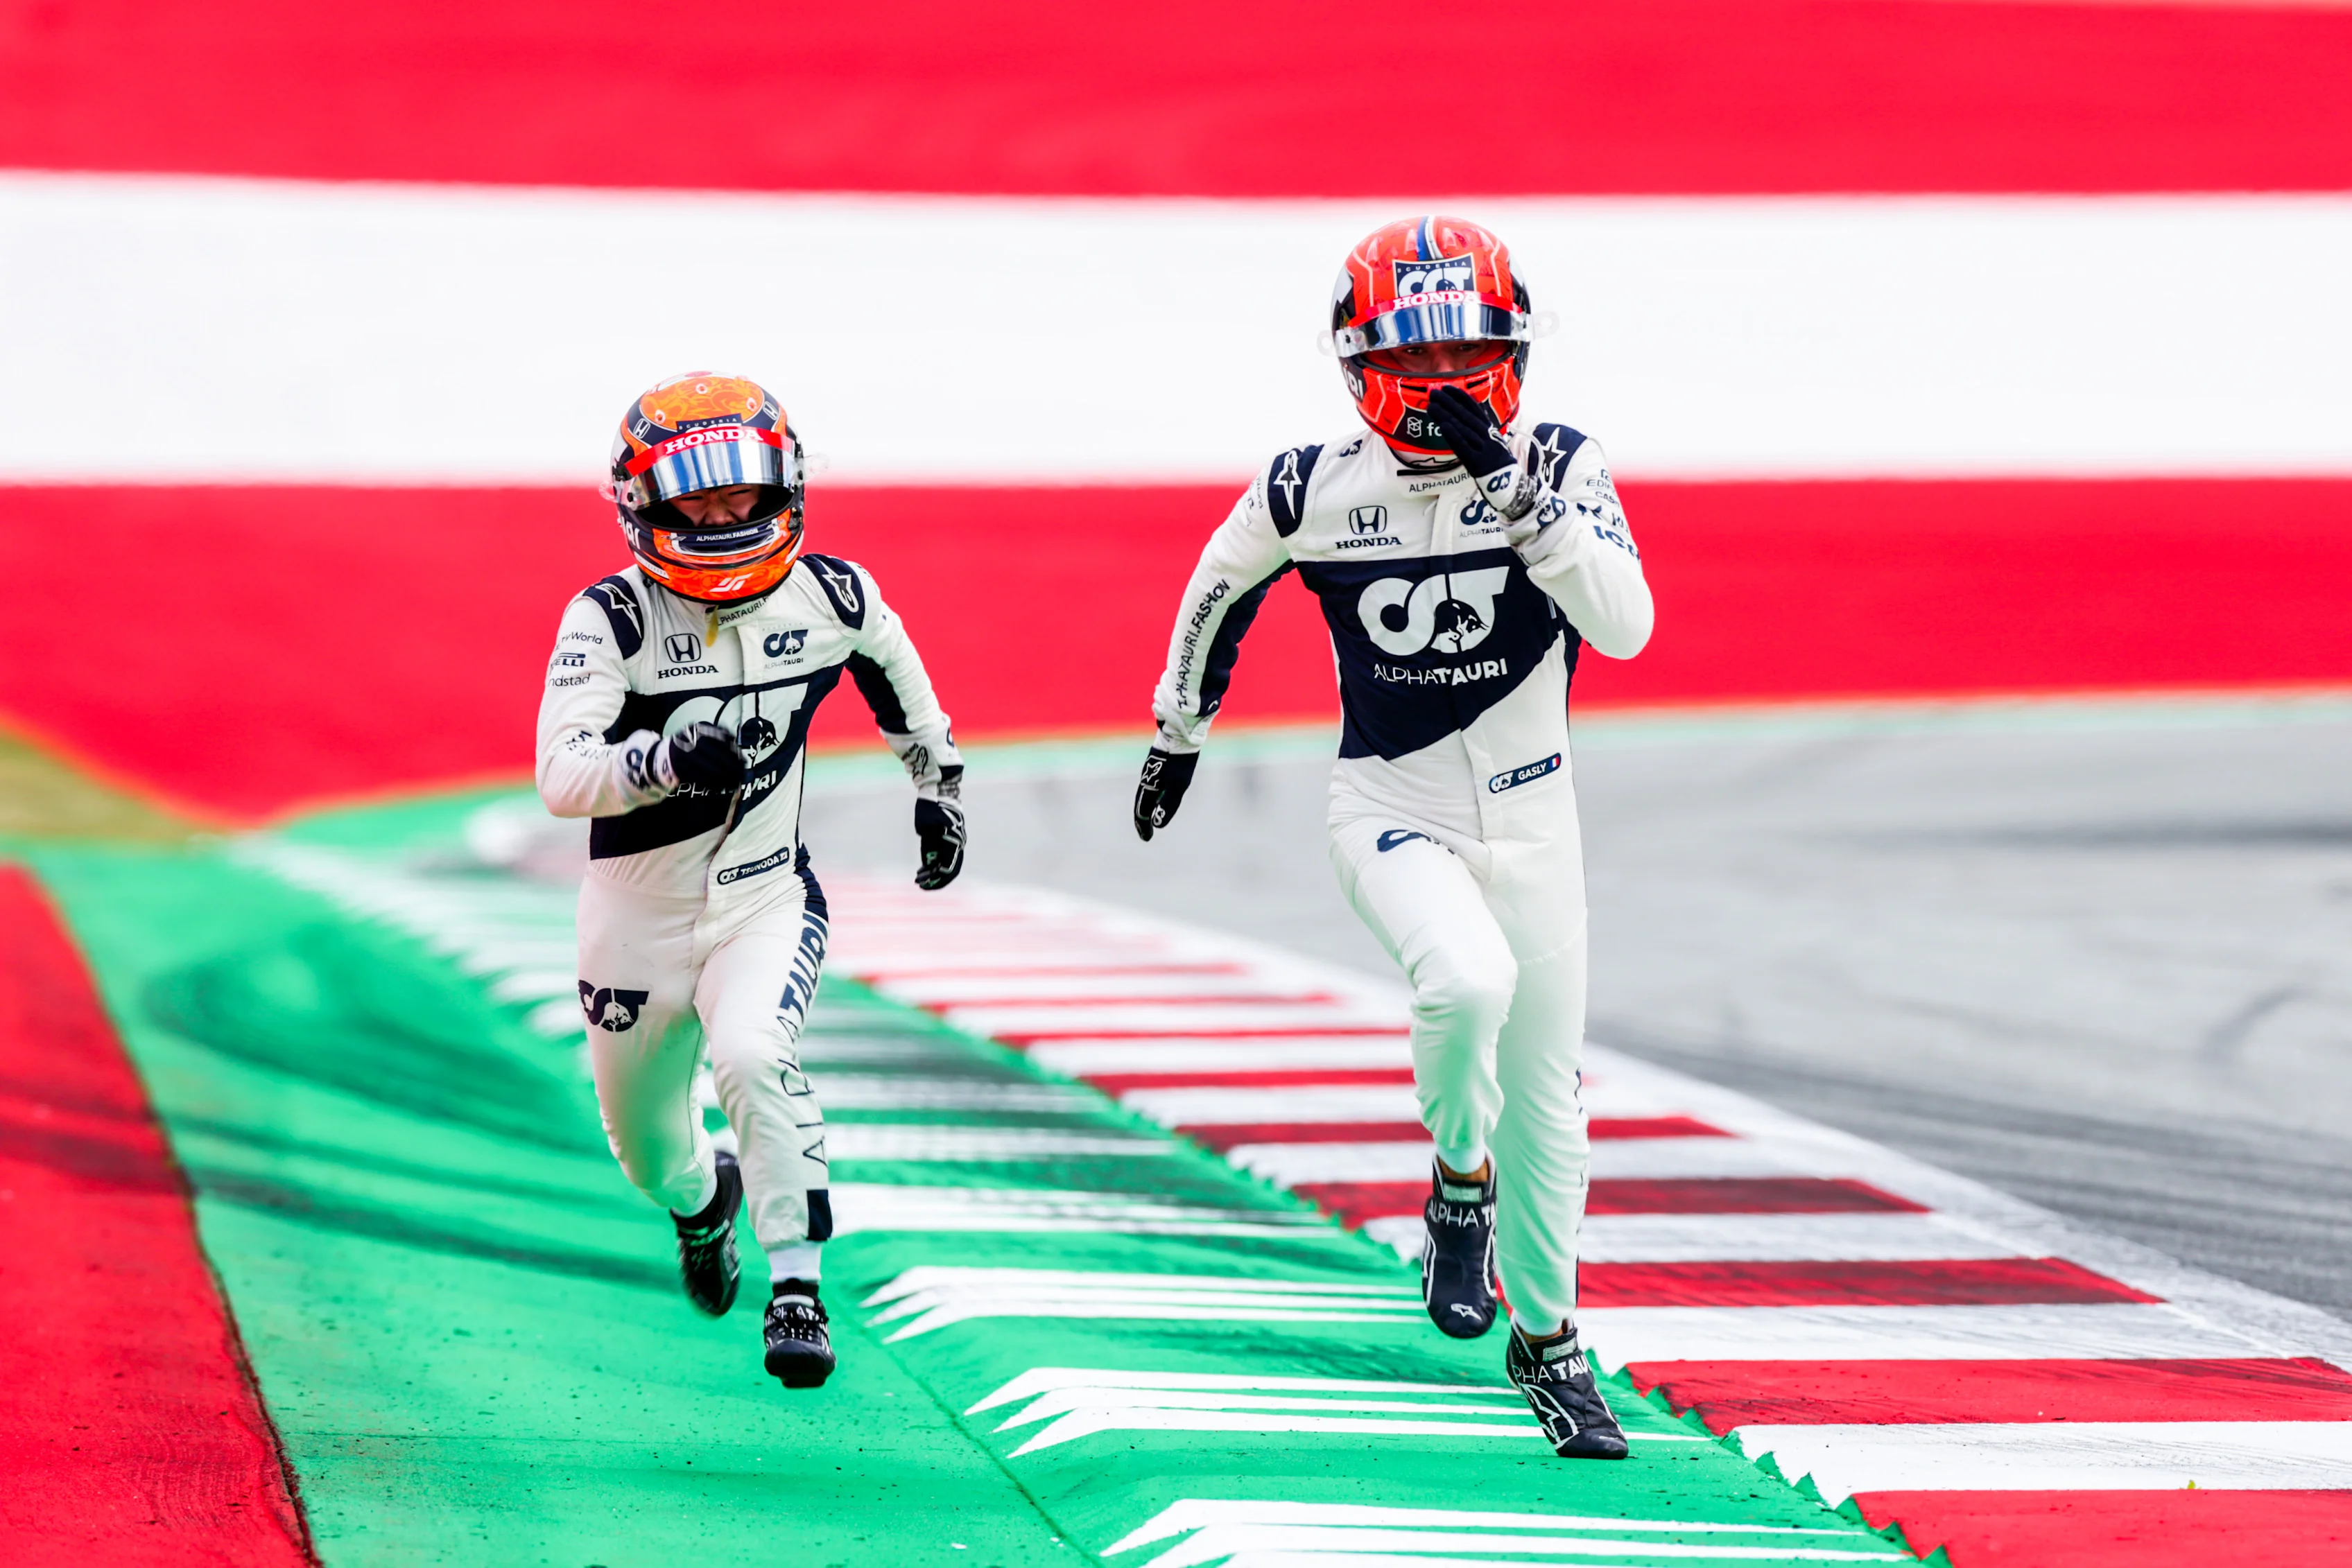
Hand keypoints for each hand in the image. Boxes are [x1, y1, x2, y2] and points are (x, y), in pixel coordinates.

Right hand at [650, 721, 743, 793]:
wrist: (660, 757)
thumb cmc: (689, 747)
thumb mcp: (700, 735)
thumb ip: (719, 739)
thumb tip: (741, 753)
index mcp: (697, 728)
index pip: (722, 738)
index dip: (736, 750)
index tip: (744, 760)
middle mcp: (690, 740)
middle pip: (719, 755)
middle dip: (734, 766)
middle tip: (744, 773)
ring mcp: (685, 756)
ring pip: (713, 769)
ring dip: (727, 778)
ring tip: (737, 782)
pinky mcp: (681, 771)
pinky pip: (703, 779)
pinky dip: (716, 784)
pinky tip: (724, 786)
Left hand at [914, 798, 965, 888]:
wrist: (939, 791)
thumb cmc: (931, 807)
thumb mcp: (925, 826)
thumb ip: (929, 845)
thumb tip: (929, 863)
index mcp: (953, 842)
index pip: (947, 869)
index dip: (935, 880)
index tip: (922, 884)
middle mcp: (957, 844)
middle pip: (950, 869)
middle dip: (936, 879)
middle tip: (920, 884)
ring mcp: (954, 841)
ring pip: (947, 863)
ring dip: (934, 872)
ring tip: (919, 877)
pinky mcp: (949, 838)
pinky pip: (944, 855)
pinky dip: (935, 863)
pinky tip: (923, 868)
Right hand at [1133, 747, 1198, 841]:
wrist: (1179, 735)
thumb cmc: (1179, 762)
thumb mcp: (1177, 786)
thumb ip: (1168, 805)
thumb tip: (1157, 823)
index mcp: (1148, 787)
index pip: (1142, 811)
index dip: (1144, 826)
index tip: (1147, 837)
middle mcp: (1145, 780)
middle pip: (1141, 803)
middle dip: (1143, 819)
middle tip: (1145, 831)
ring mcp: (1150, 772)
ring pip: (1145, 794)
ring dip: (1146, 808)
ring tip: (1150, 817)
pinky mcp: (1156, 766)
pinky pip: (1150, 787)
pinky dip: (1151, 797)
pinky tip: (1158, 797)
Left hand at [1426, 386, 1537, 521]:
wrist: (1510, 484)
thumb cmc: (1497, 462)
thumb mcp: (1491, 441)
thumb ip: (1478, 429)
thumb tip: (1461, 416)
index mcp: (1490, 430)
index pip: (1474, 409)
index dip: (1460, 397)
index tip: (1447, 387)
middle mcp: (1486, 436)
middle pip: (1466, 416)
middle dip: (1449, 403)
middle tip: (1433, 393)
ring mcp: (1482, 448)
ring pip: (1463, 428)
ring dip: (1446, 415)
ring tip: (1431, 406)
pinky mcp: (1477, 462)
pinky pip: (1464, 446)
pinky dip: (1454, 435)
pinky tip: (1442, 426)